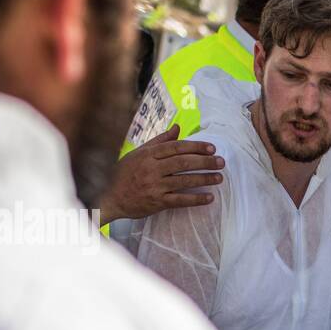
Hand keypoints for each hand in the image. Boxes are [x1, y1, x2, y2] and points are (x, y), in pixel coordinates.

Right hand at [99, 125, 224, 222]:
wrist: (109, 197)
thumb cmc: (125, 173)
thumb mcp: (139, 153)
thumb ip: (160, 141)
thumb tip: (178, 128)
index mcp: (148, 154)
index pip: (176, 147)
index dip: (196, 147)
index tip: (212, 148)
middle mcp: (152, 168)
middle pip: (183, 162)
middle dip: (205, 162)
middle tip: (221, 162)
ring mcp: (154, 186)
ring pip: (184, 180)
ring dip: (204, 179)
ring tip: (219, 178)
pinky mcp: (157, 202)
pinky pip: (180, 200)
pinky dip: (196, 199)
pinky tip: (209, 198)